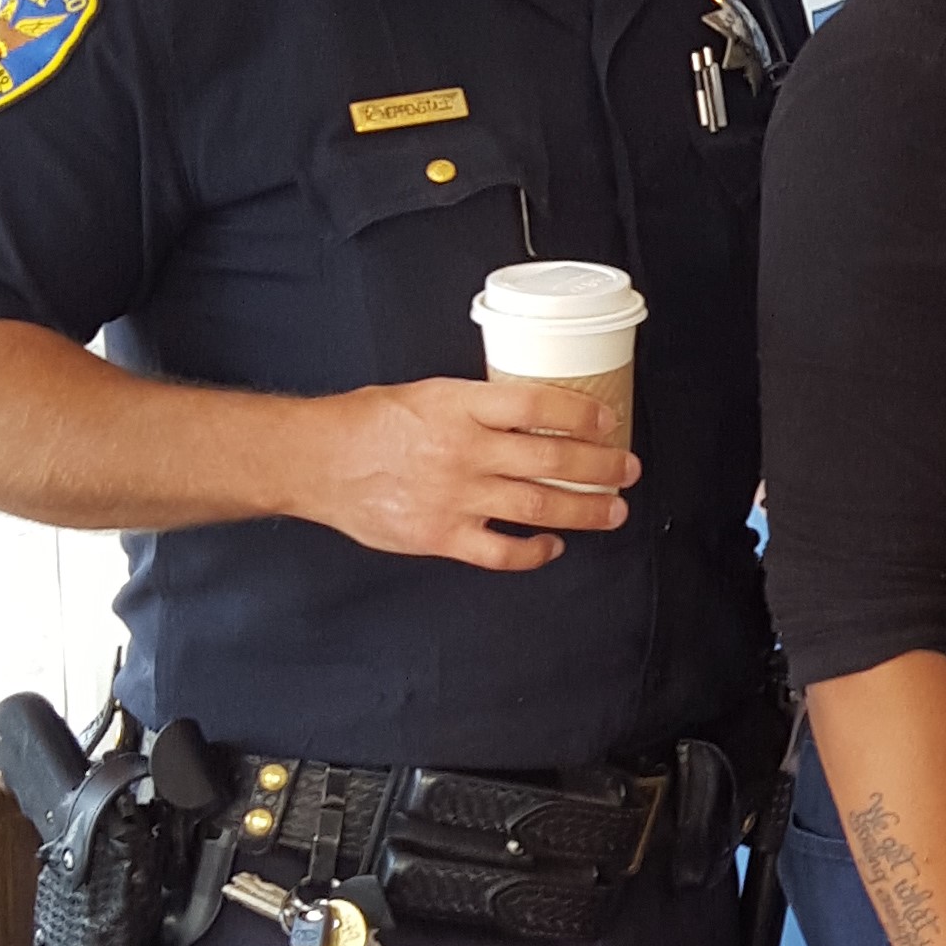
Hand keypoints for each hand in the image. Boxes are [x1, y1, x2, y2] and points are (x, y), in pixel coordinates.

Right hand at [299, 379, 636, 571]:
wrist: (318, 460)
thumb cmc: (368, 422)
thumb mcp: (428, 394)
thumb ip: (476, 407)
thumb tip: (527, 416)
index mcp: (461, 406)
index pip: (538, 405)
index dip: (581, 413)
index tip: (608, 419)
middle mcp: (465, 450)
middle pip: (552, 460)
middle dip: (600, 466)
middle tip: (627, 469)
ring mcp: (455, 497)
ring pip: (539, 506)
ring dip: (585, 510)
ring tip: (613, 510)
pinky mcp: (442, 536)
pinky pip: (502, 551)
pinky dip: (534, 552)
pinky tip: (553, 545)